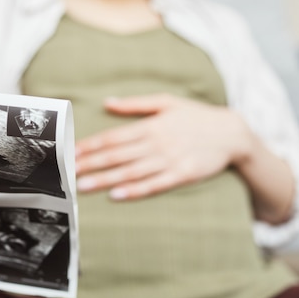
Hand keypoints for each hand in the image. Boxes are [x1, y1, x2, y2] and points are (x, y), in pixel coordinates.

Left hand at [75, 94, 252, 199]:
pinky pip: (155, 184)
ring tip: (83, 186)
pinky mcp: (183, 175)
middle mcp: (157, 142)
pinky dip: (135, 190)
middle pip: (116, 155)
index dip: (90, 145)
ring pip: (131, 171)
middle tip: (67, 174)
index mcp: (151, 125)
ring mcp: (170, 159)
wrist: (231, 132)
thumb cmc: (196, 116)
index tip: (71, 153)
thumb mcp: (167, 102)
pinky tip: (117, 195)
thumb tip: (107, 102)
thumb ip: (136, 104)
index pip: (113, 137)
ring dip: (105, 179)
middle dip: (90, 164)